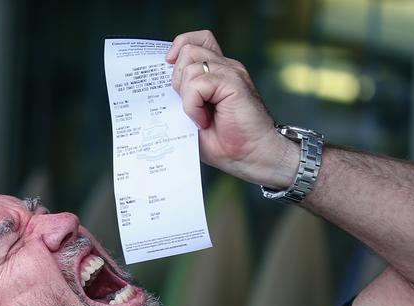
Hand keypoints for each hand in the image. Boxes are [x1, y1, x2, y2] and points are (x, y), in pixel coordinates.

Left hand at [166, 30, 297, 188]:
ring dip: (186, 96)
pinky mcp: (234, 83)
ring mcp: (231, 73)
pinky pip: (198, 84)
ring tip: (199, 117)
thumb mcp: (194, 119)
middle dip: (177, 80)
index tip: (168, 67)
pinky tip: (204, 121)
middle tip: (190, 108)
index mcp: (217, 74)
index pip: (195, 41)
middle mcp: (225, 68)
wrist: (253, 157)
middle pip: (188, 49)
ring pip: (190, 65)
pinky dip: (193, 106)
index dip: (178, 49)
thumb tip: (159, 90)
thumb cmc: (228, 143)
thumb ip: (182, 99)